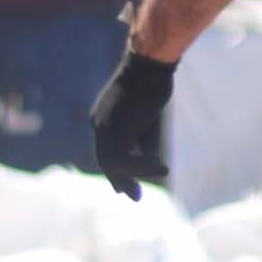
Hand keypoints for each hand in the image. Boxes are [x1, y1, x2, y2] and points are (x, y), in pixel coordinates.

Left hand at [88, 49, 175, 198]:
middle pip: (106, 160)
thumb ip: (142, 142)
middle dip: (121, 180)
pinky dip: (140, 167)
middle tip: (136, 198)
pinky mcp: (113, 128)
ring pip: (112, 163)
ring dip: (136, 173)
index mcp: (103, 120)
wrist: (149, 64)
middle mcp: (99, 125)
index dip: (117, 172)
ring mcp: (104, 127)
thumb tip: (148, 164)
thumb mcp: (146, 119)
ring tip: (162, 170)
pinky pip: (122, 159)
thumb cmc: (151, 84)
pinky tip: (160, 165)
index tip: (126, 191)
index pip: (106, 153)